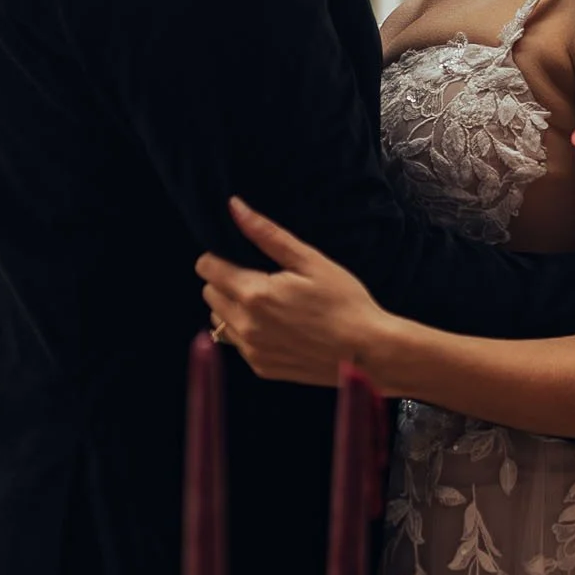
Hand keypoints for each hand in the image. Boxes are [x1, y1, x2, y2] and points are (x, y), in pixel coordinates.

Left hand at [196, 197, 393, 386]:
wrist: (368, 352)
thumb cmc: (345, 302)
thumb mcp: (309, 260)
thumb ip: (266, 233)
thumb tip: (235, 207)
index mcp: (254, 294)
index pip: (206, 268)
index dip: (219, 256)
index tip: (242, 256)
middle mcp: (246, 326)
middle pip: (209, 293)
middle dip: (226, 280)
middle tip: (261, 277)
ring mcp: (252, 351)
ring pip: (219, 320)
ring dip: (233, 307)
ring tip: (269, 302)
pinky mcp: (261, 368)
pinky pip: (237, 343)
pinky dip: (248, 330)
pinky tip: (278, 324)